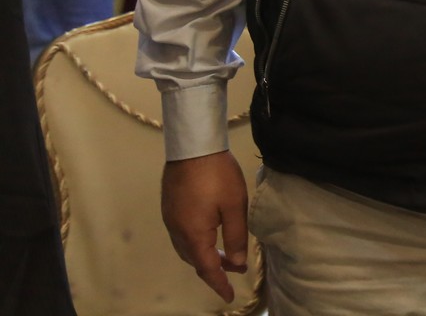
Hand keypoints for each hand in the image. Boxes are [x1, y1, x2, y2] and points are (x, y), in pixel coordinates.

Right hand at [161, 151, 249, 301]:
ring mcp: (171, 220)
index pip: (207, 268)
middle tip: (235, 270)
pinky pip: (182, 237)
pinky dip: (196, 244)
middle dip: (213, 269)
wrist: (192, 147)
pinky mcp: (170, 209)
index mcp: (194, 234)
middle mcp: (178, 232)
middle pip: (195, 260)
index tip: (229, 296)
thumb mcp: (234, 206)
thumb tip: (236, 263)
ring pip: (187, 249)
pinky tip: (208, 236)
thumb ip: (236, 236)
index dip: (219, 284)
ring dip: (204, 257)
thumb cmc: (217, 175)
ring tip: (224, 256)